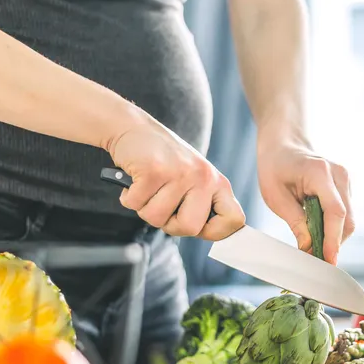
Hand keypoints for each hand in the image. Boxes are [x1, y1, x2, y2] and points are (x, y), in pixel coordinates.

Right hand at [106, 107, 245, 239]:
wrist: (134, 128)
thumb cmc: (163, 160)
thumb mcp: (193, 180)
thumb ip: (202, 204)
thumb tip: (207, 234)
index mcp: (217, 182)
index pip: (234, 220)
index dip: (215, 232)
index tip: (197, 227)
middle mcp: (204, 177)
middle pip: (191, 228)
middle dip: (169, 224)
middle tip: (161, 205)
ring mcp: (180, 173)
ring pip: (157, 219)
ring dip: (145, 208)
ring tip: (147, 187)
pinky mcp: (154, 170)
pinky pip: (136, 204)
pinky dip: (129, 197)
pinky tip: (135, 180)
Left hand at [257, 138, 354, 264]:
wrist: (284, 145)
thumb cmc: (275, 167)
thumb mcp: (276, 197)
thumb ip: (296, 222)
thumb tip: (309, 248)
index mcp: (320, 172)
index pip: (335, 212)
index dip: (333, 240)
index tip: (328, 261)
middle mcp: (340, 174)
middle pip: (347, 220)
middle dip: (334, 244)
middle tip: (317, 262)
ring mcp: (346, 180)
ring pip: (349, 220)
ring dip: (335, 238)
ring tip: (315, 250)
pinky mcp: (345, 188)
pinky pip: (345, 214)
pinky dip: (334, 229)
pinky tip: (319, 235)